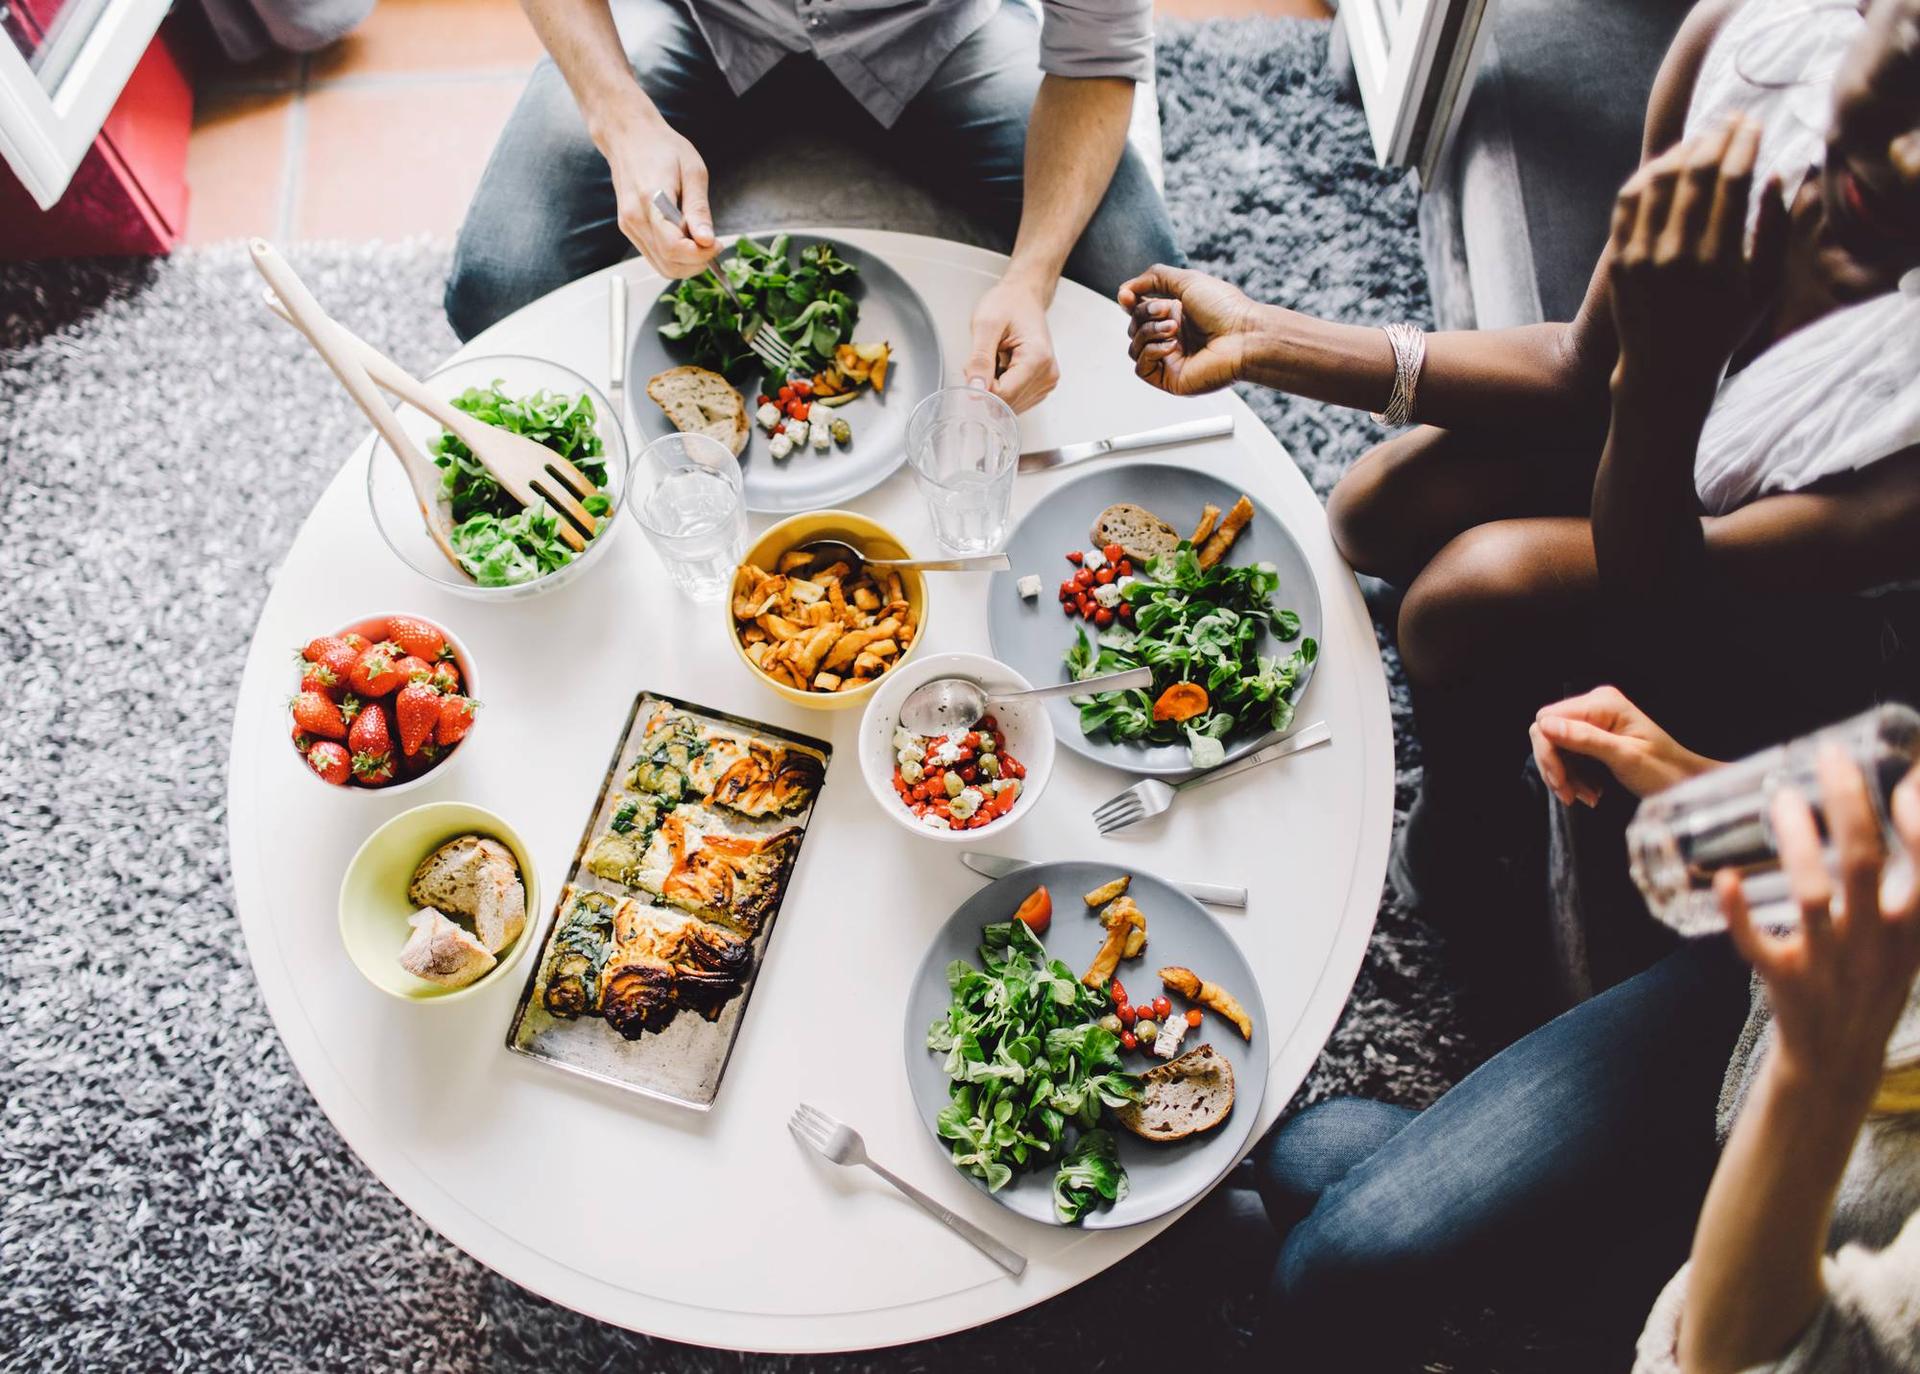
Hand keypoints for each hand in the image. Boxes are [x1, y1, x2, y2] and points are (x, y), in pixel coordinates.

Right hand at [600, 107, 718, 278]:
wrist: (629, 136)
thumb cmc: (661, 148)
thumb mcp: (692, 171)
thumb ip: (699, 209)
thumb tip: (707, 240)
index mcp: (651, 202)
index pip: (674, 248)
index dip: (701, 255)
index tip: (717, 244)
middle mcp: (635, 219)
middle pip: (668, 265)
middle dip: (696, 263)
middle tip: (713, 245)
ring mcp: (629, 227)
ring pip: (661, 266)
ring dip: (686, 263)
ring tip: (700, 241)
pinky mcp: (629, 229)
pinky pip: (654, 256)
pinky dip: (674, 256)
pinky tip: (686, 238)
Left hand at [965, 277, 1058, 412]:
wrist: (1023, 296)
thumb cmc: (1008, 303)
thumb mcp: (986, 325)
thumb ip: (980, 360)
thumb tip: (975, 391)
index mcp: (1037, 359)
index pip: (1004, 396)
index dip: (983, 386)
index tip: (977, 365)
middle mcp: (1047, 374)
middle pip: (1007, 403)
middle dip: (989, 386)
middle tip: (990, 357)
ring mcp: (1046, 382)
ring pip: (1009, 404)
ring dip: (996, 386)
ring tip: (999, 359)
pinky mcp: (1041, 385)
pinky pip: (1015, 399)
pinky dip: (1003, 386)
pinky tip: (1005, 366)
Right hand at [1118, 266, 1256, 395]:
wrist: (1245, 336)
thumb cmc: (1225, 309)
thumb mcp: (1187, 281)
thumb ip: (1154, 278)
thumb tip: (1124, 290)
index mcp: (1176, 314)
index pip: (1139, 310)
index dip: (1129, 302)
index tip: (1127, 296)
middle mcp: (1172, 336)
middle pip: (1134, 327)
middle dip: (1145, 315)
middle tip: (1168, 311)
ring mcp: (1170, 359)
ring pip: (1134, 347)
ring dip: (1149, 332)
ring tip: (1174, 328)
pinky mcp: (1170, 379)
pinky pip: (1141, 368)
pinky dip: (1151, 352)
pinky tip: (1172, 345)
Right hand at [1528, 685, 1716, 805]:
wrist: (1686, 782)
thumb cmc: (1664, 770)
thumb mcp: (1625, 756)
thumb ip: (1585, 739)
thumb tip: (1546, 726)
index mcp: (1602, 703)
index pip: (1548, 720)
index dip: (1547, 751)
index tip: (1559, 781)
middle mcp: (1595, 706)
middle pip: (1547, 733)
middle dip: (1555, 766)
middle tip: (1569, 794)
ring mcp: (1594, 721)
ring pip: (1555, 747)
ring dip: (1565, 775)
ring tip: (1585, 796)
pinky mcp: (1593, 736)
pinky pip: (1568, 755)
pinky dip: (1573, 776)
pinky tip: (1589, 791)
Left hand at [1607, 115, 1788, 385]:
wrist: (1664, 371)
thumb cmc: (1723, 328)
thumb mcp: (1763, 288)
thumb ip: (1774, 231)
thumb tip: (1777, 174)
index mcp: (1720, 260)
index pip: (1732, 180)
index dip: (1744, 144)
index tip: (1754, 124)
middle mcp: (1677, 255)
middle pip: (1696, 173)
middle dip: (1717, 136)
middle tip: (1731, 118)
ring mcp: (1642, 257)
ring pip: (1658, 180)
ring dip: (1682, 149)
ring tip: (1701, 137)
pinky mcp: (1619, 260)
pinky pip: (1629, 202)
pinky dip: (1648, 175)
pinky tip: (1666, 163)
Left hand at [1719, 749, 1919, 1088]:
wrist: (1837, 1061)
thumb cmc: (1871, 979)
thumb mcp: (1908, 939)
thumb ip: (1911, 886)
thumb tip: (1905, 798)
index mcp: (1913, 932)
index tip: (1905, 781)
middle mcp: (1876, 944)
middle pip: (1866, 864)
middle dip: (1848, 805)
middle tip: (1828, 756)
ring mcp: (1829, 963)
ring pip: (1812, 896)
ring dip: (1795, 843)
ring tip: (1778, 797)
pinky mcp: (1784, 980)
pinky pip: (1757, 944)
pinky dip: (1740, 912)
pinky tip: (1725, 878)